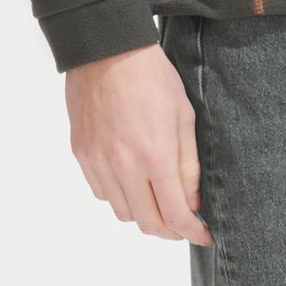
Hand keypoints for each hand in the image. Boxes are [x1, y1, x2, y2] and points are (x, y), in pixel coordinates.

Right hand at [65, 41, 213, 245]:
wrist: (107, 49)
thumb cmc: (152, 76)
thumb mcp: (183, 115)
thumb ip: (188, 164)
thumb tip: (191, 203)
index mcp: (155, 156)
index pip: (174, 215)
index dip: (192, 233)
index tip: (203, 236)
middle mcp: (124, 167)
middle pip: (147, 223)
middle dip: (169, 230)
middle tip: (183, 223)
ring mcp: (99, 163)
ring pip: (122, 212)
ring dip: (143, 213)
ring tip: (157, 198)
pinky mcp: (82, 154)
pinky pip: (102, 192)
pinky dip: (120, 196)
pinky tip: (131, 178)